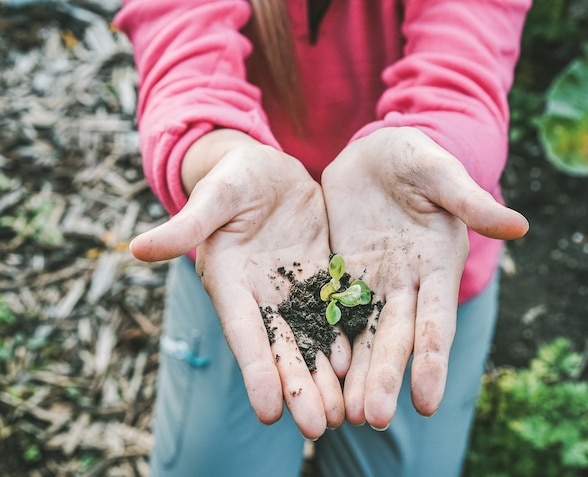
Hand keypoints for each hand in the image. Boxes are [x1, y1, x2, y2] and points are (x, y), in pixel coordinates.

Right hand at [130, 131, 349, 438]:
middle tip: (319, 427)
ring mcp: (292, 287)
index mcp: (230, 282)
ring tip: (344, 412)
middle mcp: (261, 295)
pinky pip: (334, 310)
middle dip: (299, 387)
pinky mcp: (319, 274)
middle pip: (281, 347)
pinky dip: (343, 337)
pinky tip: (356, 362)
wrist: (264, 170)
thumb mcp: (214, 197)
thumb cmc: (232, 178)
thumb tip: (135, 248)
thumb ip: (186, 226)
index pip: (244, 333)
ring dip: (324, 375)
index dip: (255, 370)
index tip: (269, 410)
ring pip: (310, 338)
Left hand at [321, 127, 527, 429]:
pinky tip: (318, 368)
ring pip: (362, 332)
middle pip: (395, 337)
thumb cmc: (415, 157)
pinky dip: (327, 338)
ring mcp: (371, 279)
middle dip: (385, 377)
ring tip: (343, 412)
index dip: (431, 359)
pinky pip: (332, 309)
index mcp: (435, 264)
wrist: (375, 153)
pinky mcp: (341, 271)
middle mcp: (405, 282)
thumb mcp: (439, 173)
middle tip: (370, 419)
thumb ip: (469, 202)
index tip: (425, 401)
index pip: (435, 320)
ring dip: (356, 372)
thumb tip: (519, 225)